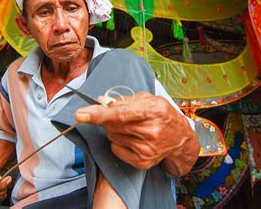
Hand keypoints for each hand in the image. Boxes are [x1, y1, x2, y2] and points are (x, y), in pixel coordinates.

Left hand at [74, 92, 195, 171]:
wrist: (180, 139)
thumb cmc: (162, 114)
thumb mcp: (149, 99)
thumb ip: (125, 99)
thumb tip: (100, 100)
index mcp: (154, 110)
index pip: (121, 113)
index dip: (99, 114)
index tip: (80, 114)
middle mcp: (152, 131)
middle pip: (113, 125)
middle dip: (106, 118)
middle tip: (115, 115)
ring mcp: (147, 149)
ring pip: (112, 136)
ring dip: (113, 130)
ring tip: (130, 127)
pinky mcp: (142, 161)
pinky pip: (116, 149)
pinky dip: (117, 142)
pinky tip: (131, 138)